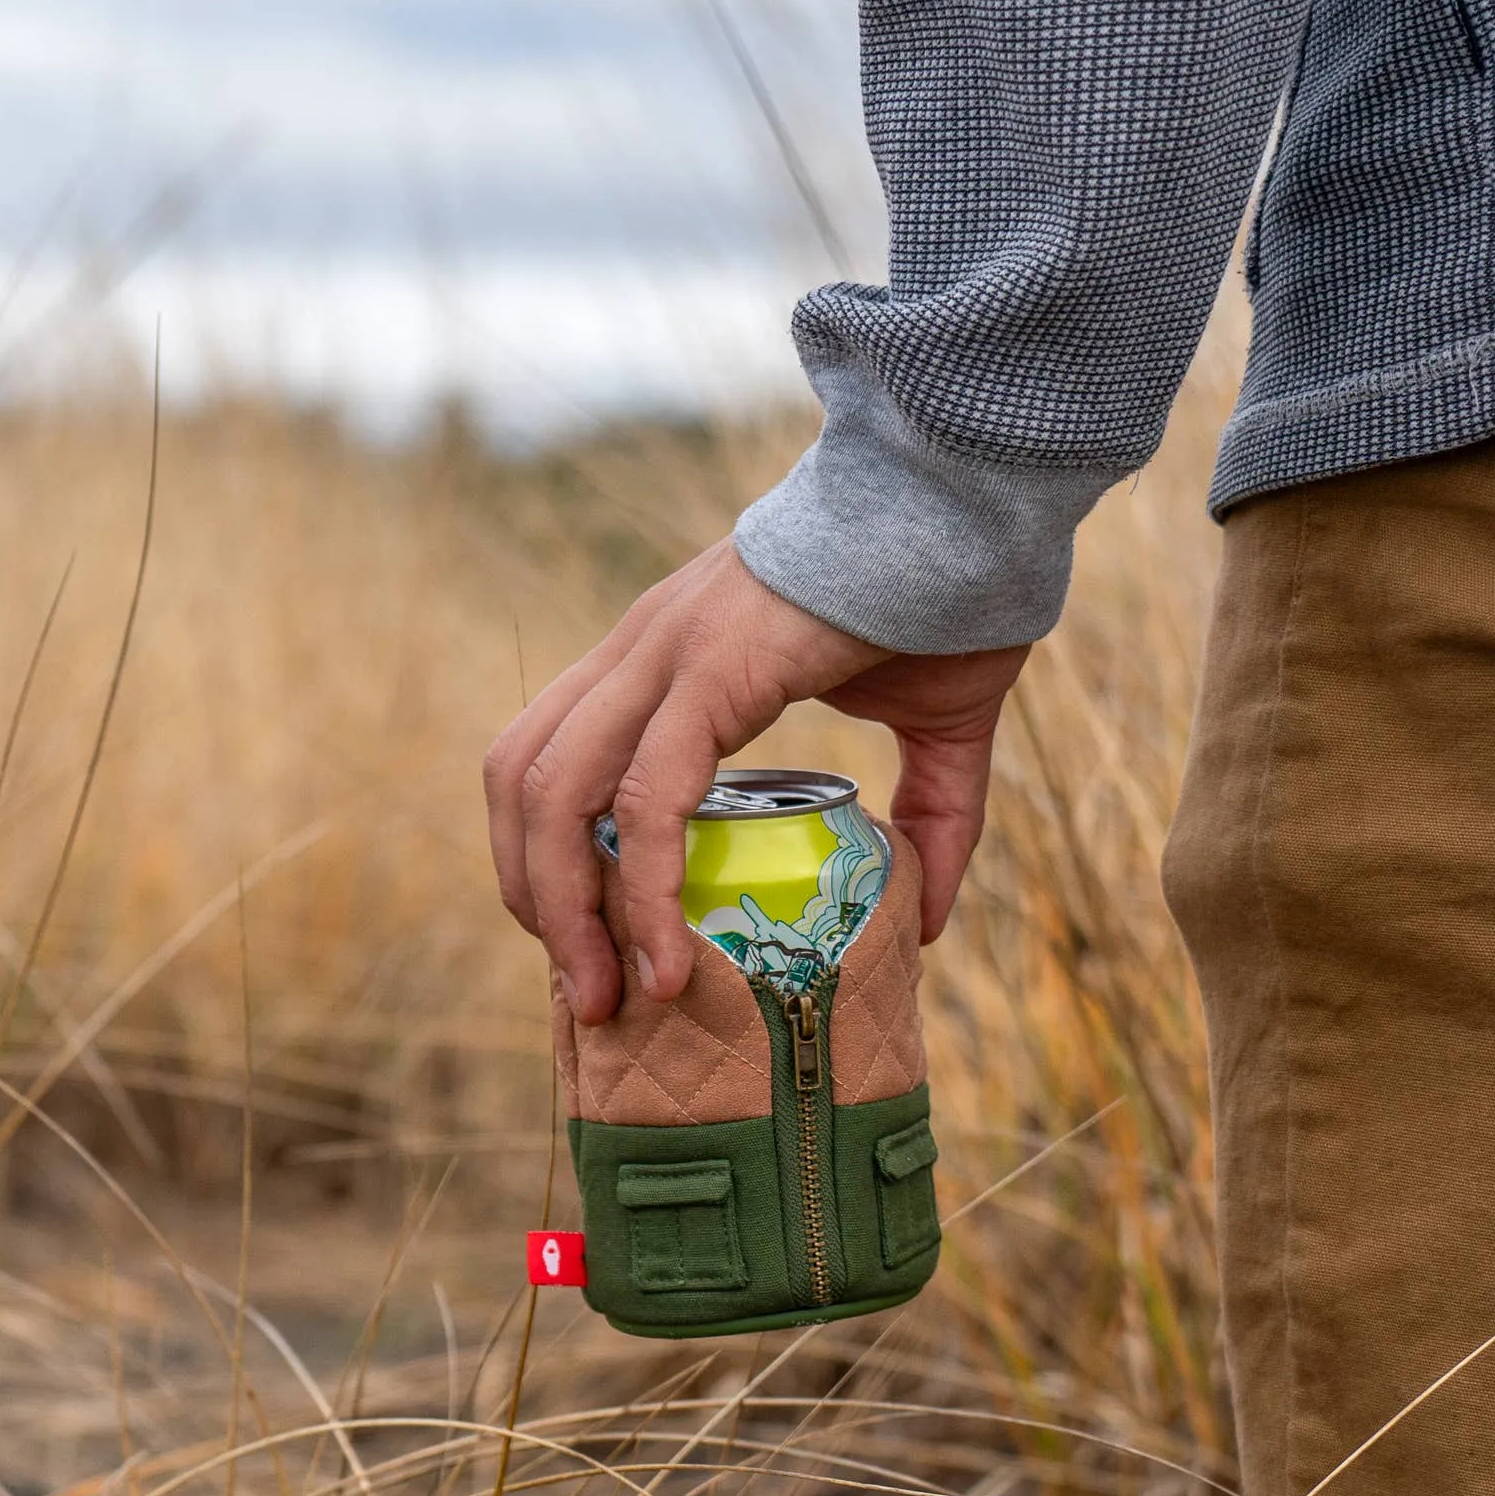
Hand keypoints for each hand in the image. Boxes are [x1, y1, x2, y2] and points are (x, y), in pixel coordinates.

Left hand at [485, 538, 1027, 1024]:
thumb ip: (929, 822)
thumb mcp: (937, 730)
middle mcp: (642, 650)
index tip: (601, 949)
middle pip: (520, 780)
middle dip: (536, 897)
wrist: (974, 501)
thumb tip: (926, 924)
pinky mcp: (708, 670)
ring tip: (613, 995)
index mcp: (668, 657)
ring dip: (563, 907)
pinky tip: (668, 959)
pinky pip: (643, 796)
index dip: (553, 860)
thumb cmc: (956, 596)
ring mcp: (664, 653)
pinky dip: (643, 888)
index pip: (554, 761)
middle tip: (592, 991)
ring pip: (550, 791)